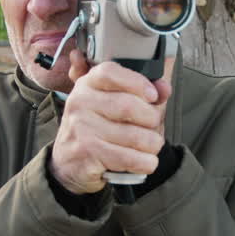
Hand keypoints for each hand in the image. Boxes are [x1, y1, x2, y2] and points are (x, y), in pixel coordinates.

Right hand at [49, 50, 172, 194]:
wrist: (69, 163)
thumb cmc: (99, 129)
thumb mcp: (115, 104)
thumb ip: (143, 93)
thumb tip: (165, 88)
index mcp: (87, 84)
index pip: (110, 72)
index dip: (137, 82)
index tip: (153, 95)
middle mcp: (80, 103)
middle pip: (128, 106)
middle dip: (152, 120)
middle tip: (154, 127)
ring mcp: (82, 129)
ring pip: (135, 136)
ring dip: (153, 144)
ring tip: (151, 146)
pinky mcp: (88, 154)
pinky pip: (130, 159)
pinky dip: (146, 162)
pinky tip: (145, 161)